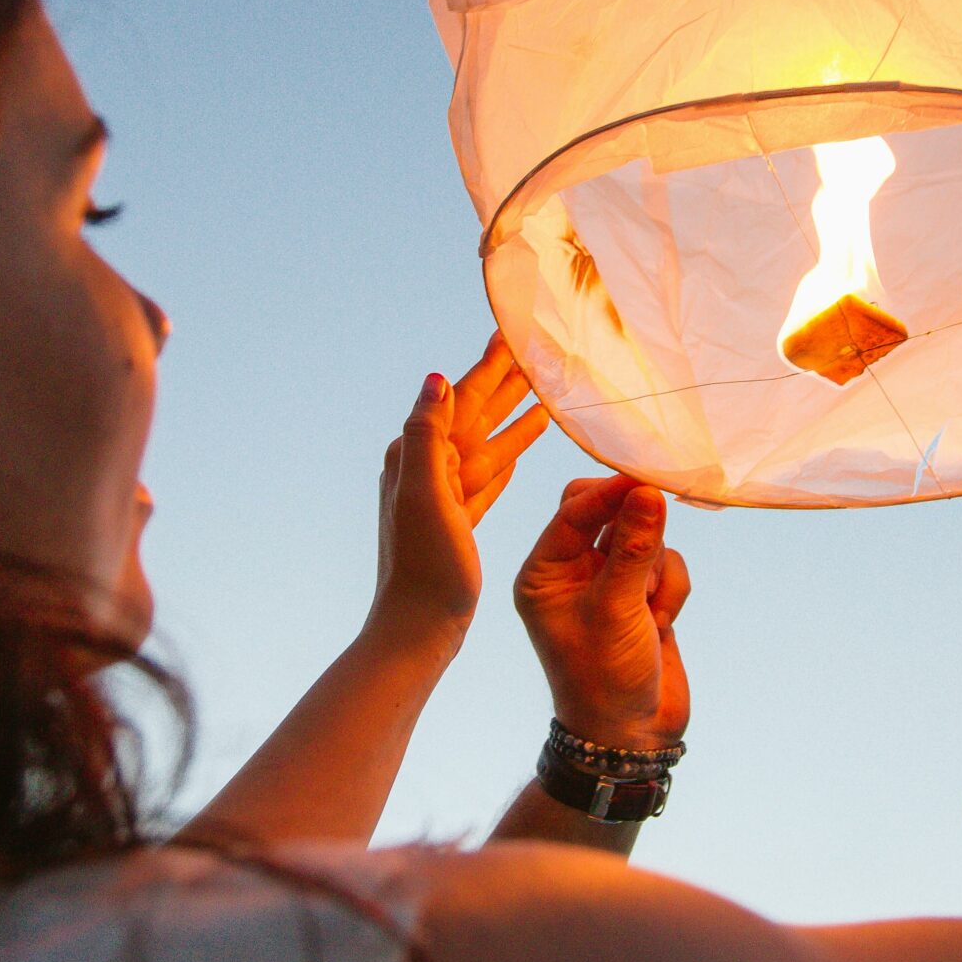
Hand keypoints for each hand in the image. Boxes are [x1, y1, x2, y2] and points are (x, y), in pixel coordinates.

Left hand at [370, 331, 549, 638]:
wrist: (419, 629)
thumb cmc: (424, 567)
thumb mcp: (424, 495)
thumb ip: (428, 435)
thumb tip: (436, 378)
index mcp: (417, 457)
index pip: (459, 398)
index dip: (488, 365)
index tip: (510, 331)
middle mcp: (426, 470)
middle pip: (475, 415)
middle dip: (504, 382)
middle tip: (535, 350)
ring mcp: (443, 497)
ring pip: (487, 443)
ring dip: (514, 416)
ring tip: (544, 391)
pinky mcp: (459, 523)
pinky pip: (489, 477)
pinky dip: (508, 455)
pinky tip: (524, 443)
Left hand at [511, 475, 691, 749]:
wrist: (631, 738)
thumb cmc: (605, 677)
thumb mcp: (616, 609)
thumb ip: (632, 548)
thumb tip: (648, 490)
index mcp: (544, 572)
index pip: (573, 510)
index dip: (610, 492)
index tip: (646, 480)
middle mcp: (572, 571)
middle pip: (606, 511)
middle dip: (636, 527)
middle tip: (657, 528)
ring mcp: (608, 582)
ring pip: (644, 537)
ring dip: (656, 569)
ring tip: (649, 612)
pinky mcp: (641, 595)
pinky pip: (666, 564)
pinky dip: (671, 589)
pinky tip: (662, 624)